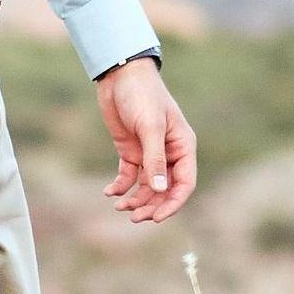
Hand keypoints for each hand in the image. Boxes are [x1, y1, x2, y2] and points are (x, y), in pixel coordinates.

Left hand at [97, 59, 195, 225]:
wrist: (120, 75)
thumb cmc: (142, 95)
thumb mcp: (150, 127)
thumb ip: (154, 159)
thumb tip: (159, 190)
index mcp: (183, 147)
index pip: (184, 184)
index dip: (172, 204)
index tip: (156, 218)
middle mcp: (169, 154)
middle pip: (164, 190)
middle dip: (151, 205)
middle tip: (133, 217)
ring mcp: (149, 153)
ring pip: (146, 187)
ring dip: (135, 199)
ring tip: (119, 206)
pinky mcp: (131, 151)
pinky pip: (128, 176)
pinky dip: (121, 186)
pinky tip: (109, 192)